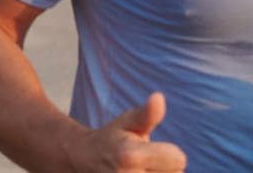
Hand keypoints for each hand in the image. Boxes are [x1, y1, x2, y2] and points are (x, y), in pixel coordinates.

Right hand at [62, 92, 186, 171]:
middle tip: (143, 163)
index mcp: (131, 155)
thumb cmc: (111, 139)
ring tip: (142, 171)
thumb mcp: (128, 123)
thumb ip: (147, 114)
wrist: (83, 161)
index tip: (149, 150)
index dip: (168, 153)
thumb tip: (159, 97)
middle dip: (165, 169)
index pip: (179, 160)